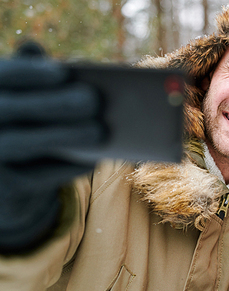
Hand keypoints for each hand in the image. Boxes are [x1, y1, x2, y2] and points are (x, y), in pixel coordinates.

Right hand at [0, 41, 105, 253]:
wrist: (11, 176)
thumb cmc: (25, 121)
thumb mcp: (27, 96)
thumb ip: (34, 72)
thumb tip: (42, 47)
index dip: (27, 72)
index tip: (62, 73)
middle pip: (7, 109)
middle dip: (53, 103)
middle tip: (92, 100)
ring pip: (21, 144)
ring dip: (65, 136)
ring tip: (100, 130)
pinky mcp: (3, 188)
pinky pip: (35, 177)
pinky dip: (67, 167)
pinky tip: (93, 159)